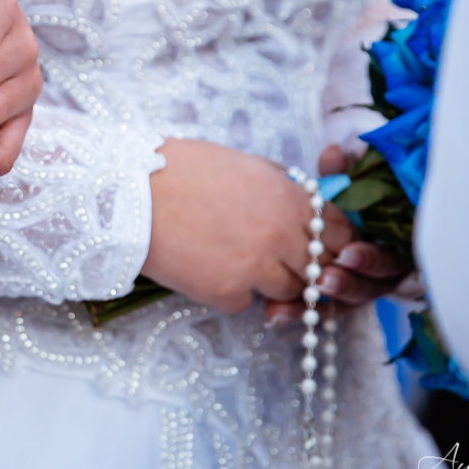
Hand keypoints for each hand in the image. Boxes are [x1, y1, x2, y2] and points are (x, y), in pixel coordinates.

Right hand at [141, 139, 357, 313]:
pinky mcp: (227, 293)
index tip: (323, 247)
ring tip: (232, 258)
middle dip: (303, 266)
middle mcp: (280, 234)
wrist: (127, 195)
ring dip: (268, 280)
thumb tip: (304, 202)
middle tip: (275, 258)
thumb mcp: (242, 164)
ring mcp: (256, 267)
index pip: (341, 232)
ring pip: (288, 290)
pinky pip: (247, 303)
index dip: (334, 242)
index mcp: (287, 197)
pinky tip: (205, 267)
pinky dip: (231, 292)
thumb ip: (280, 186)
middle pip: (319, 268)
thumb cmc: (178, 171)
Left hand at [262, 144, 418, 325]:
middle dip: (346, 284)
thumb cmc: (342, 197)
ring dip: (316, 303)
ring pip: (340, 305)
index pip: (388, 260)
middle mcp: (374, 272)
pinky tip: (273, 313)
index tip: (347, 252)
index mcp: (388, 243)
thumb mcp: (344, 180)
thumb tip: (334, 153)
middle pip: (367, 287)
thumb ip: (343, 170)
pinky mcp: (326, 301)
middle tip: (323, 278)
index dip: (369, 258)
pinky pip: (314, 312)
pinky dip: (295, 311)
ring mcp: (351, 288)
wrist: (305, 218)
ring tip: (292, 300)